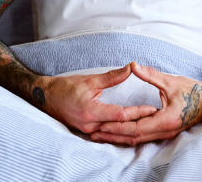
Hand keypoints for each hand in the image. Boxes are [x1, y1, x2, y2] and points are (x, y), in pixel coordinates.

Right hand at [37, 64, 158, 134]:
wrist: (45, 98)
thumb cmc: (66, 87)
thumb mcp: (90, 80)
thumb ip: (112, 76)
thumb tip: (131, 67)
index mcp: (91, 111)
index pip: (121, 115)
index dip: (138, 112)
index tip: (153, 108)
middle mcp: (90, 125)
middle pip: (120, 127)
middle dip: (138, 123)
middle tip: (156, 118)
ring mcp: (88, 131)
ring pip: (114, 133)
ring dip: (130, 129)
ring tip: (148, 124)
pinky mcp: (87, 132)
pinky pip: (107, 134)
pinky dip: (120, 132)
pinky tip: (131, 129)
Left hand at [89, 62, 201, 145]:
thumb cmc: (193, 90)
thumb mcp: (171, 81)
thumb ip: (150, 75)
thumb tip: (133, 65)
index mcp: (166, 120)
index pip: (136, 127)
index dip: (117, 126)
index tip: (101, 124)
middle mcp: (165, 130)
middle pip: (133, 137)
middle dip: (113, 135)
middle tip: (93, 133)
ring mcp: (165, 133)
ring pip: (137, 139)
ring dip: (119, 137)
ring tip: (101, 134)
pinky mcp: (165, 131)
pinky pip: (143, 137)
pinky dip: (128, 135)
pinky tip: (118, 133)